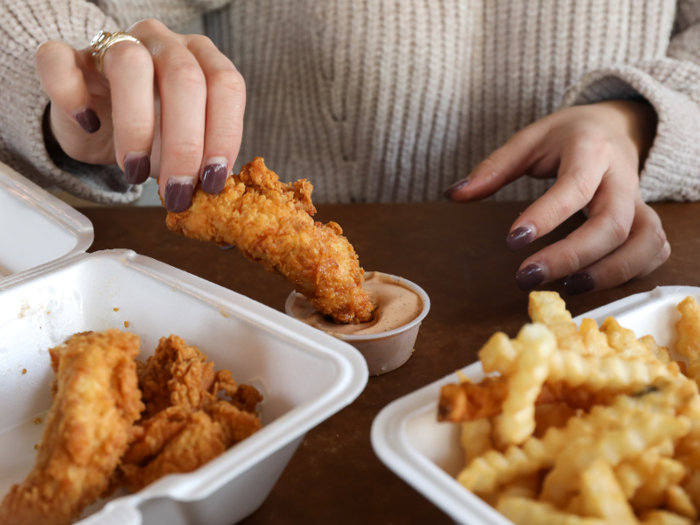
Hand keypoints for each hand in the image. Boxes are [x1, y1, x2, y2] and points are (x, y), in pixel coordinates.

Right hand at [35, 19, 244, 211]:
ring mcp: (115, 43)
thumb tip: (217, 190)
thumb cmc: (155, 133)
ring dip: (137, 126)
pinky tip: (89, 126)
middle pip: (184, 78)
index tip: (213, 180)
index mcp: (202, 59)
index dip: (224, 134)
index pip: (225, 85)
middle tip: (177, 190)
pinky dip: (73, 96)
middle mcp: (164, 43)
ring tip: (135, 172)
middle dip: (184, 144)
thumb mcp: (187, 146)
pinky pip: (62, 62)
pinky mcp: (68, 56)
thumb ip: (204, 158)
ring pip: (129, 64)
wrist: (102, 123)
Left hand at [445, 100, 668, 294]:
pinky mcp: (646, 219)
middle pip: (611, 223)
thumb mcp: (529, 139)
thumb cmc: (567, 137)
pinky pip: (653, 251)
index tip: (513, 241)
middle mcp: (622, 177)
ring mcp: (638, 201)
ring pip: (643, 241)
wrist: (615, 126)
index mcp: (590, 150)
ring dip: (609, 272)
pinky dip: (632, 273)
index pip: (573, 186)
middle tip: (527, 277)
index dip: (546, 216)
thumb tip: (454, 194)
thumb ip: (493, 168)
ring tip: (566, 288)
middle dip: (570, 256)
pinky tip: (593, 282)